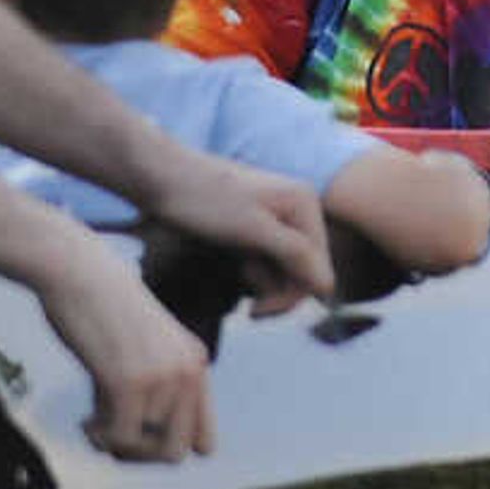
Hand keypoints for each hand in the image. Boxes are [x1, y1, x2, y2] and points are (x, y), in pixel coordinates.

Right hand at [29, 235, 216, 461]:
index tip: (137, 436)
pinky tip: (84, 419)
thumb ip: (153, 390)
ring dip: (113, 441)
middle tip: (112, 437)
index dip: (167, 448)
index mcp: (196, 364)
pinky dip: (99, 436)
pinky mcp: (130, 380)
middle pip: (176, 454)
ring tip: (92, 419)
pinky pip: (120, 438)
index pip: (204, 442)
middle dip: (140, 456)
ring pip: (143, 448)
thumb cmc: (100, 310)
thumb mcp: (143, 349)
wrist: (78, 272)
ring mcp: (163, 377)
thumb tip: (135, 447)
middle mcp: (188, 372)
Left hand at [145, 152, 336, 311]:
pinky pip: (268, 258)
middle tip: (249, 308)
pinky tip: (236, 267)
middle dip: (278, 292)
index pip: (319, 269)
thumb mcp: (252, 229)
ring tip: (238, 275)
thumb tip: (329, 287)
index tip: (256, 311)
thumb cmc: (203, 201)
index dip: (293, 295)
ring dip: (264, 282)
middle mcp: (298, 208)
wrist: (160, 177)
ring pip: (285, 267)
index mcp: (304, 204)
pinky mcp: (257, 225)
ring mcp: (277, 216)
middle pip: (305, 269)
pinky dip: (254, 271)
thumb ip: (294, 254)